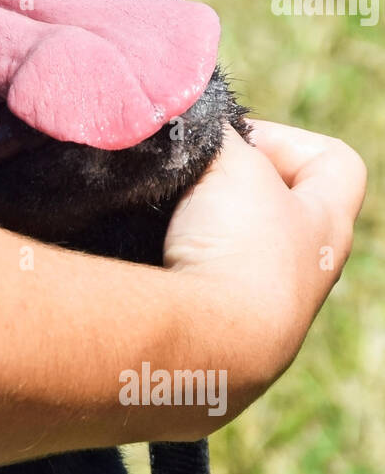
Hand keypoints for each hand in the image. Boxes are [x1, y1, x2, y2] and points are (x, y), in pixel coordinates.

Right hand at [164, 122, 365, 407]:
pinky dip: (171, 278)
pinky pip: (195, 299)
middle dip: (231, 193)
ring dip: (196, 240)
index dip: (287, 140)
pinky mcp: (218, 351)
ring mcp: (265, 323)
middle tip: (190, 184)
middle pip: (278, 215)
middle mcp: (306, 279)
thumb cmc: (234, 246)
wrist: (204, 349)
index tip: (234, 144)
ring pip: (231, 261)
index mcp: (326, 229)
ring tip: (157, 226)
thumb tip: (190, 122)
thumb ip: (214, 136)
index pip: (333, 163)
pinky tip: (140, 266)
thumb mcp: (227, 164)